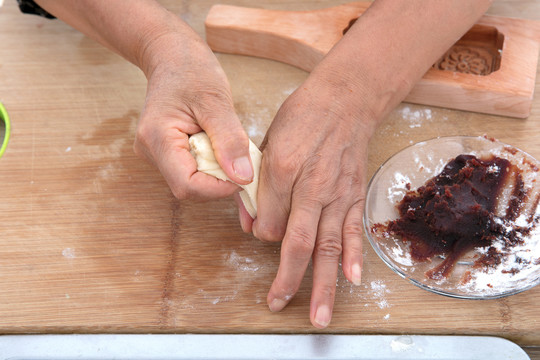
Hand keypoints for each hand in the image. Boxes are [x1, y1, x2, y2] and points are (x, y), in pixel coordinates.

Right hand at [133, 31, 252, 199]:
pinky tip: (218, 144)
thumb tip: (243, 178)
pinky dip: (212, 164)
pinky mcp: (166, 153)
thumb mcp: (217, 101)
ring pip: (192, 181)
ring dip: (216, 171)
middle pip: (189, 187)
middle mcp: (150, 151)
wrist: (171, 55)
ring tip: (227, 144)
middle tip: (240, 156)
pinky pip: (192, 170)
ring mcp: (156, 154)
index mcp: (157, 138)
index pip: (187, 185)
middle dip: (219, 179)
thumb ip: (230, 140)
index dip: (218, 187)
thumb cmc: (191, 70)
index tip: (243, 174)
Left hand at [251, 75, 373, 327]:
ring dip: (324, 284)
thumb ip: (258, 185)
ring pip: (327, 246)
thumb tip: (252, 223)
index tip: (262, 230)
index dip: (261, 232)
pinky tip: (352, 280)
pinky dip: (353, 256)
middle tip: (278, 305)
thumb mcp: (267, 143)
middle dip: (287, 279)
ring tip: (320, 315)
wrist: (344, 100)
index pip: (267, 221)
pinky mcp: (355, 195)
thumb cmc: (301, 117)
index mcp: (282, 169)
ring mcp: (337, 193)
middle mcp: (311, 186)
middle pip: (296, 242)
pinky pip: (354, 230)